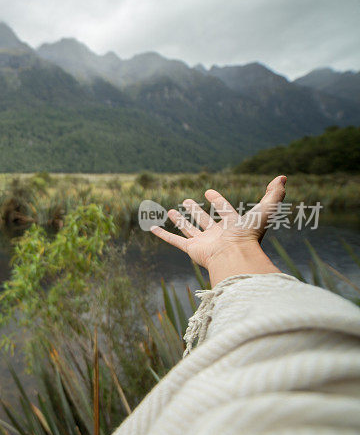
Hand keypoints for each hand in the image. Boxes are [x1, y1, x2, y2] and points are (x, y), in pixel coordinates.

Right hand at [151, 176, 285, 285]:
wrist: (235, 256)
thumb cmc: (250, 235)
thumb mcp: (266, 210)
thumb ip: (274, 195)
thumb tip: (283, 178)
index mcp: (233, 225)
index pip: (224, 210)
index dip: (217, 200)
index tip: (209, 192)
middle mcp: (217, 234)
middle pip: (205, 221)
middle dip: (196, 211)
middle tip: (188, 201)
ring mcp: (204, 242)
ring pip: (190, 229)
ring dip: (181, 220)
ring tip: (172, 211)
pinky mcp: (192, 249)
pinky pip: (175, 240)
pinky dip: (163, 235)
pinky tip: (153, 228)